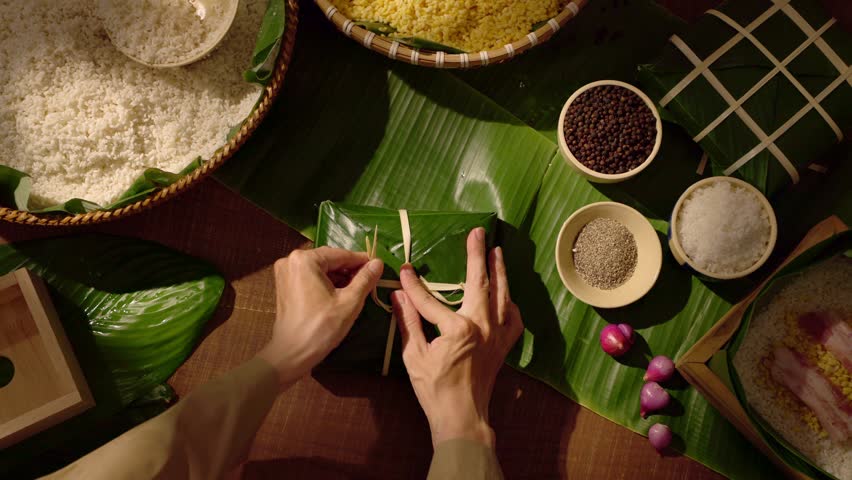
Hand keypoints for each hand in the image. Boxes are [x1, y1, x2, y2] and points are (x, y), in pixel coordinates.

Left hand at [258, 247, 383, 387]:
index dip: (361, 261)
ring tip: (357, 289)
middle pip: (329, 260)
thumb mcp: (349, 302)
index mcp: (305, 259)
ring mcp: (284, 272)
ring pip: (320, 269)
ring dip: (338, 277)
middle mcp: (291, 260)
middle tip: (369, 281)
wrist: (292, 354)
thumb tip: (378, 262)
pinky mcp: (284, 285)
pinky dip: (325, 283)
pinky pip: (310, 277)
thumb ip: (365, 279)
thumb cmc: (322, 327)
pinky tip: (339, 294)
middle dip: (349, 270)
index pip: (341, 254)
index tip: (378, 267)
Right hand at [393, 228, 522, 447]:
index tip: (406, 269)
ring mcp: (498, 335)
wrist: (463, 416)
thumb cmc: (435, 389)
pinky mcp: (505, 345)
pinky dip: (510, 303)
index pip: (430, 299)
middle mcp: (484, 326)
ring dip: (500, 271)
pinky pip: (514, 317)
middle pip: (480, 283)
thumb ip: (408, 321)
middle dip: (478, 255)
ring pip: (503, 295)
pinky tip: (506, 295)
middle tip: (479, 232)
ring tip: (497, 251)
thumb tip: (398, 293)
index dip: (415, 284)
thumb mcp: (413, 355)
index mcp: (458, 329)